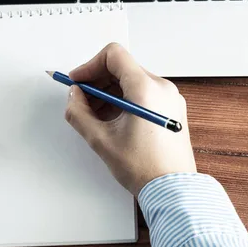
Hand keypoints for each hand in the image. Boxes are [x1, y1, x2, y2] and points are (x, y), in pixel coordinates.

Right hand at [64, 43, 195, 196]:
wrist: (173, 190)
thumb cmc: (145, 168)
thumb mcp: (101, 139)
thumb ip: (79, 112)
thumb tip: (74, 96)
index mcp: (146, 89)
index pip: (114, 55)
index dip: (90, 66)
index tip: (78, 81)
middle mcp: (162, 88)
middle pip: (122, 67)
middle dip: (97, 81)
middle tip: (82, 100)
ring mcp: (169, 98)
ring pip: (131, 80)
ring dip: (109, 92)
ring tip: (96, 115)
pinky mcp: (171, 108)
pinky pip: (143, 93)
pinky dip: (124, 99)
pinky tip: (112, 120)